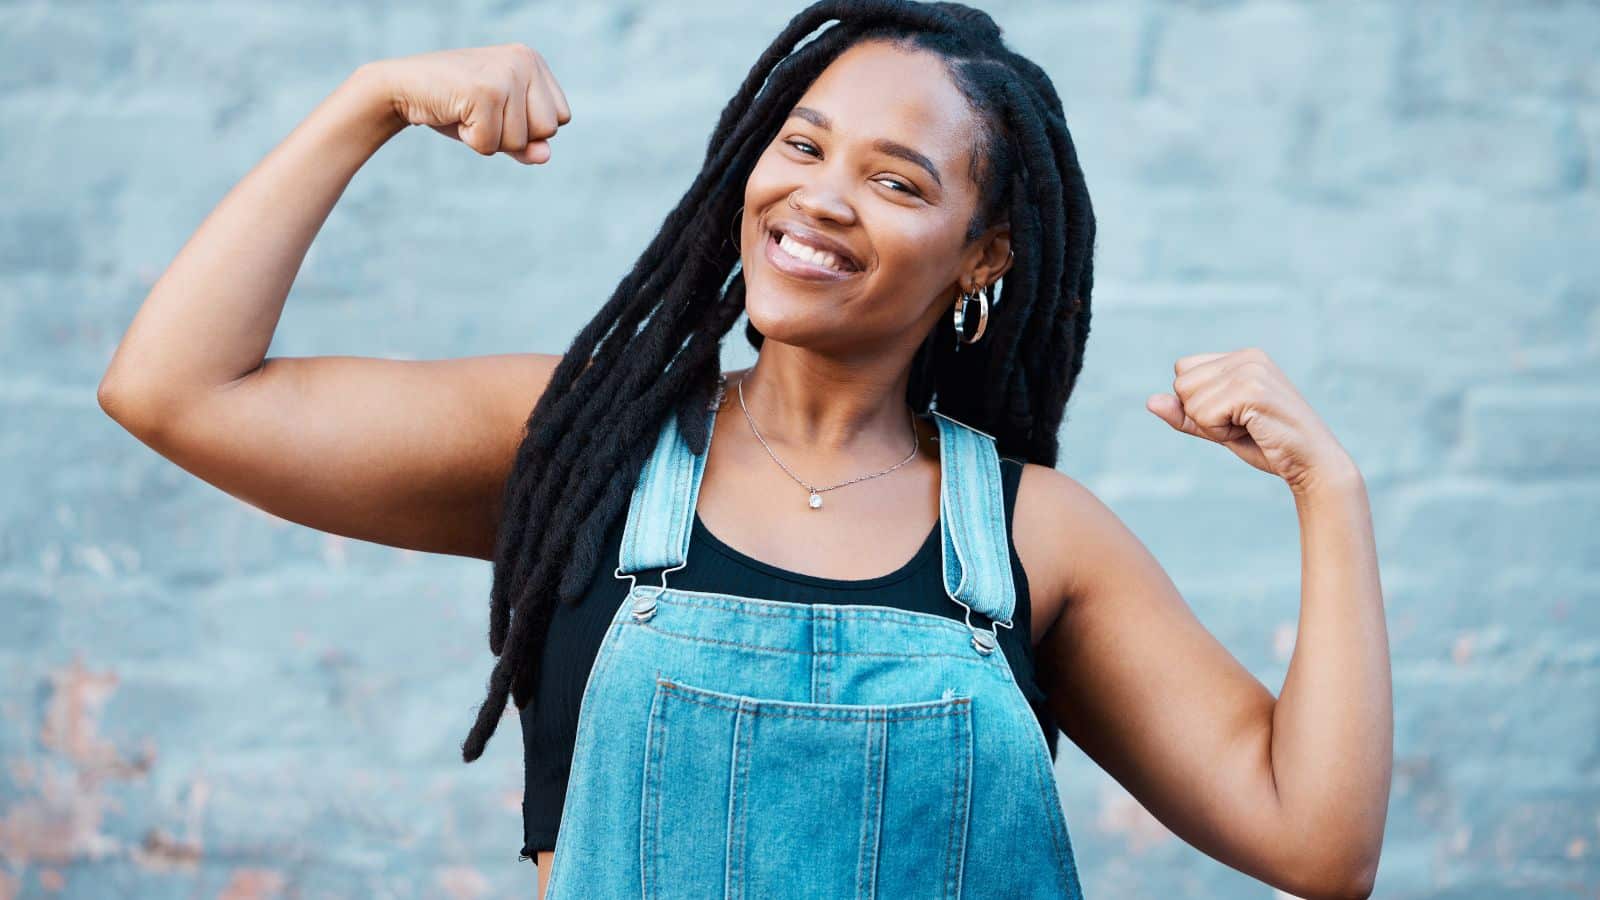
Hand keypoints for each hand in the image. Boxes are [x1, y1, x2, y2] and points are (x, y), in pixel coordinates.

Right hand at [362, 44, 571, 163]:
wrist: (403, 88)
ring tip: (467, 112)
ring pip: (520, 141)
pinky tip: (456, 114)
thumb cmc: (456, 106)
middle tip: (481, 112)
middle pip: (548, 131)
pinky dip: (471, 140)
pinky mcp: (484, 91)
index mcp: (534, 62)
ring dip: (490, 139)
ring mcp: (506, 74)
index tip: (499, 110)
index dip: (529, 128)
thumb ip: (528, 143)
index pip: (560, 119)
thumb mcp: (499, 126)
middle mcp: (525, 61)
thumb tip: (545, 156)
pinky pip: (491, 144)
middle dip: (513, 136)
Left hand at [1146, 348, 1357, 494]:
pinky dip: (1220, 432)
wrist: (1313, 464)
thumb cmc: (1268, 445)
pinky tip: (1253, 430)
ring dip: (1213, 425)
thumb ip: (1186, 414)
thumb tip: (1150, 401)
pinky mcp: (1252, 390)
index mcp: (1242, 357)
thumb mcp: (1219, 428)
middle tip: (1243, 425)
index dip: (1198, 403)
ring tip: (1250, 428)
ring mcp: (1251, 370)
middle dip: (1203, 415)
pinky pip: (1203, 414)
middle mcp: (1247, 357)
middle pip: (1181, 384)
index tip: (1234, 416)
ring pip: (1189, 400)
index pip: (1182, 371)